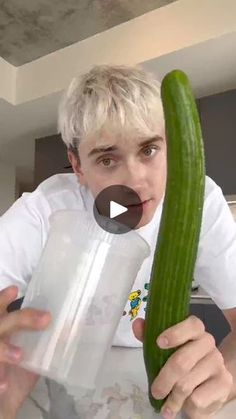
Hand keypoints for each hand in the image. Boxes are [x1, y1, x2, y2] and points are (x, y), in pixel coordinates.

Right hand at [0, 286, 50, 418]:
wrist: (3, 405)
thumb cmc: (15, 376)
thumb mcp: (31, 358)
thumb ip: (45, 342)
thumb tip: (69, 329)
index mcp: (3, 331)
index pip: (0, 310)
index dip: (2, 299)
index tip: (14, 289)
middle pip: (1, 323)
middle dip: (21, 318)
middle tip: (46, 319)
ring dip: (5, 349)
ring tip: (20, 356)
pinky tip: (5, 385)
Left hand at [133, 315, 232, 418]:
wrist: (209, 384)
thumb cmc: (183, 362)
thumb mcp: (166, 349)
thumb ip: (149, 335)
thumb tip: (137, 324)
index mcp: (196, 331)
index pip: (191, 325)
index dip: (175, 333)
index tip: (159, 343)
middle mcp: (209, 343)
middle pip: (183, 360)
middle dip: (165, 379)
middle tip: (156, 392)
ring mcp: (218, 363)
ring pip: (187, 384)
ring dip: (173, 398)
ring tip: (167, 405)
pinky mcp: (224, 384)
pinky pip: (197, 399)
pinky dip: (187, 406)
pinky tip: (185, 405)